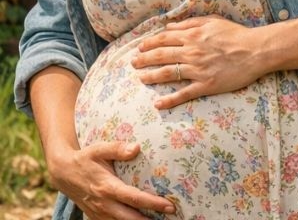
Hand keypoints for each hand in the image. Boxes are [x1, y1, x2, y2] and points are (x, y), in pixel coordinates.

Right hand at [46, 140, 174, 218]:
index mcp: (107, 187)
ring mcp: (98, 212)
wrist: (62, 172)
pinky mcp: (94, 215)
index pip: (133, 198)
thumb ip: (117, 148)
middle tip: (171, 216)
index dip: (152, 203)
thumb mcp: (99, 149)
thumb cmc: (85, 158)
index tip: (170, 206)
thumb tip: (137, 147)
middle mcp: (103, 203)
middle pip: (129, 217)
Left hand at [133, 16, 264, 108]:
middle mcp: (191, 53)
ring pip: (168, 74)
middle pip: (161, 56)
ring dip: (151, 77)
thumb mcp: (213, 21)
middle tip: (133, 64)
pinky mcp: (206, 85)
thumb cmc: (237, 34)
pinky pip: (184, 94)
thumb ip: (189, 23)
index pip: (164, 40)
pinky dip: (170, 100)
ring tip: (141, 79)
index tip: (140, 48)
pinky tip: (158, 104)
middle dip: (144, 60)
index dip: (149, 44)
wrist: (256, 51)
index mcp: (192, 36)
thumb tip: (169, 27)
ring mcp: (197, 70)